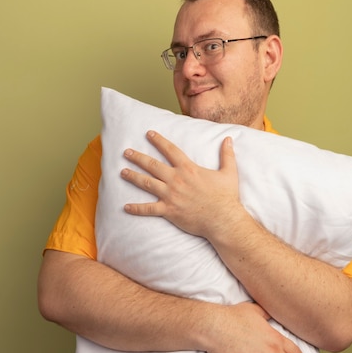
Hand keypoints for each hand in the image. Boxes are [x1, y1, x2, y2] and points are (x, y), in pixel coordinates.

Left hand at [121, 130, 241, 237]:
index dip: (158, 141)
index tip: (148, 134)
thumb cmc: (226, 197)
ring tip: (122, 172)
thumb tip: (229, 139)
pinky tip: (126, 207)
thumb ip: (227, 155)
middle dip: (138, 157)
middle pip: (152, 165)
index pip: (170, 150)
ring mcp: (170, 195)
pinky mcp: (169, 211)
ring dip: (133, 177)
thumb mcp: (229, 172)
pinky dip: (136, 208)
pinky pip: (149, 209)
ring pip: (147, 183)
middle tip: (126, 152)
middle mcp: (176, 180)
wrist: (222, 219)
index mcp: (188, 169)